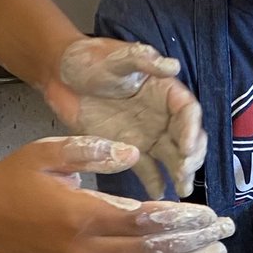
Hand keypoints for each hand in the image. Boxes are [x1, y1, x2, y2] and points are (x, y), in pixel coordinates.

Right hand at [0, 137, 233, 252]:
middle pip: (153, 250)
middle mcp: (87, 249)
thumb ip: (92, 150)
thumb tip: (134, 153)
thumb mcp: (49, 152)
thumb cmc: (16, 178)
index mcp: (81, 215)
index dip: (181, 220)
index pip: (144, 221)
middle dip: (195, 242)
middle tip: (227, 232)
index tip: (211, 213)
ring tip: (218, 252)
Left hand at [44, 40, 206, 198]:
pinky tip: (158, 195)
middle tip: (184, 171)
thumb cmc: (91, 61)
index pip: (187, 111)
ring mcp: (148, 135)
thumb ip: (142, 60)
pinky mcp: (129, 150)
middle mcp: (163, 116)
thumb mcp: (116, 58)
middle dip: (190, 156)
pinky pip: (147, 169)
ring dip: (180, 173)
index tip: (187, 146)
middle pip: (187, 138)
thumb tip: (172, 66)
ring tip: (182, 190)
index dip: (192, 129)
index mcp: (165, 92)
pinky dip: (154, 182)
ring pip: (173, 157)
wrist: (61, 76)